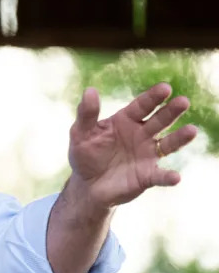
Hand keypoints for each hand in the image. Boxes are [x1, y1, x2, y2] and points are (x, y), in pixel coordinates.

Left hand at [68, 82, 197, 208]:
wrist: (87, 185)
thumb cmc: (85, 154)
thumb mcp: (81, 133)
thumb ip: (86, 114)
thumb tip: (89, 90)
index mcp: (126, 120)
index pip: (142, 106)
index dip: (153, 97)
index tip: (165, 88)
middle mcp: (142, 135)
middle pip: (159, 120)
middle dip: (171, 111)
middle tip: (183, 101)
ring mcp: (147, 155)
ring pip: (168, 144)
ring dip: (180, 138)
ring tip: (191, 131)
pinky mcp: (147, 176)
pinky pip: (160, 176)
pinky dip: (168, 177)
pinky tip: (175, 177)